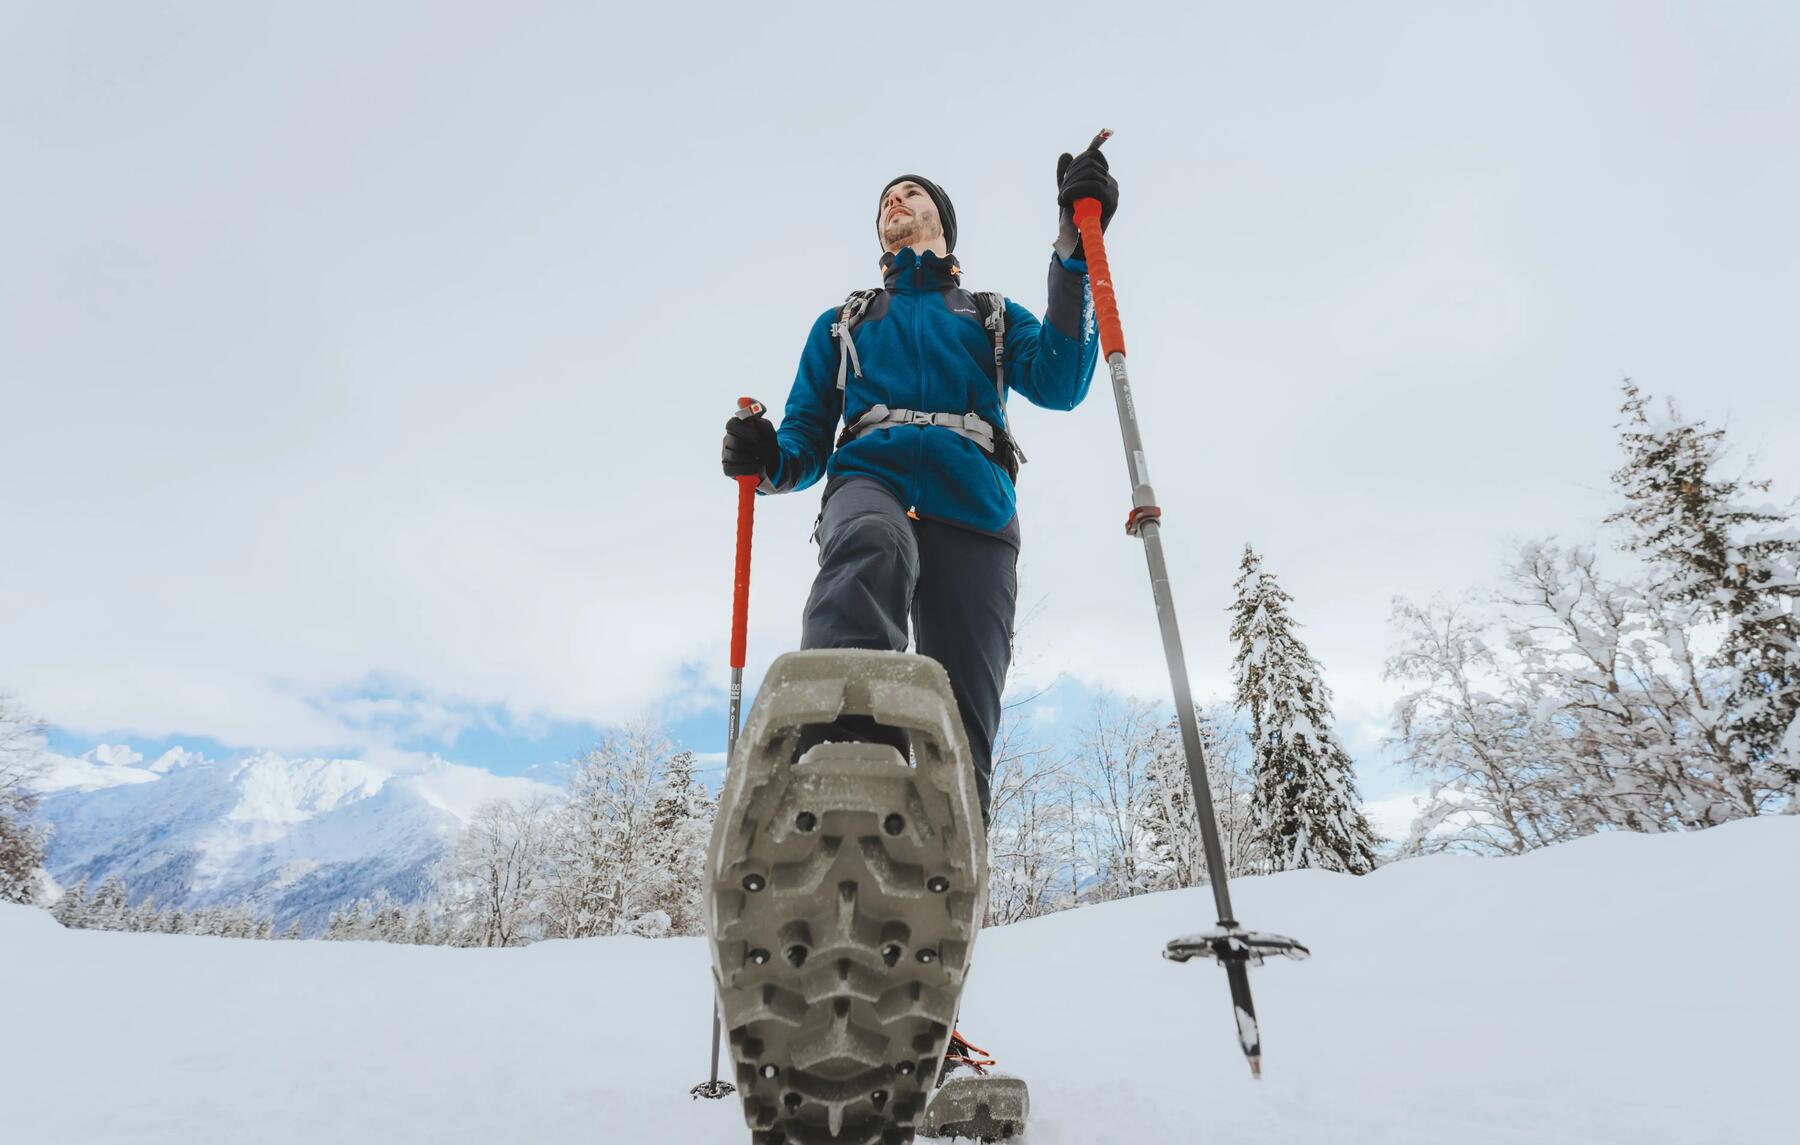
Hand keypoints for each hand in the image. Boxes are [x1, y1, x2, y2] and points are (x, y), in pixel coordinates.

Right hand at [721, 406, 777, 478]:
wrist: (769, 462)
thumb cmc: (766, 443)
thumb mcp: (769, 432)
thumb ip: (764, 425)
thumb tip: (755, 422)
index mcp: (737, 426)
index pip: (731, 424)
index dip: (743, 431)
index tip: (757, 437)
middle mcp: (728, 439)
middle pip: (734, 442)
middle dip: (752, 448)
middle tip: (764, 451)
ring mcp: (726, 454)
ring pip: (734, 456)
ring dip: (752, 458)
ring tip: (762, 459)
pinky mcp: (727, 468)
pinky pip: (732, 469)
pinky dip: (747, 468)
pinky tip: (756, 467)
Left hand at [1054, 145, 1118, 259]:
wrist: (1077, 242)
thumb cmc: (1072, 217)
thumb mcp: (1066, 191)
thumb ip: (1065, 173)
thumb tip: (1065, 155)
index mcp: (1103, 177)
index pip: (1093, 155)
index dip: (1077, 160)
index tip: (1067, 176)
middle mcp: (1111, 182)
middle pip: (1089, 162)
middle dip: (1070, 174)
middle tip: (1061, 193)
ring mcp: (1113, 192)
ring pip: (1090, 173)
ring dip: (1070, 184)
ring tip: (1062, 199)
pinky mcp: (1111, 202)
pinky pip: (1094, 187)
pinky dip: (1075, 190)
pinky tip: (1064, 199)